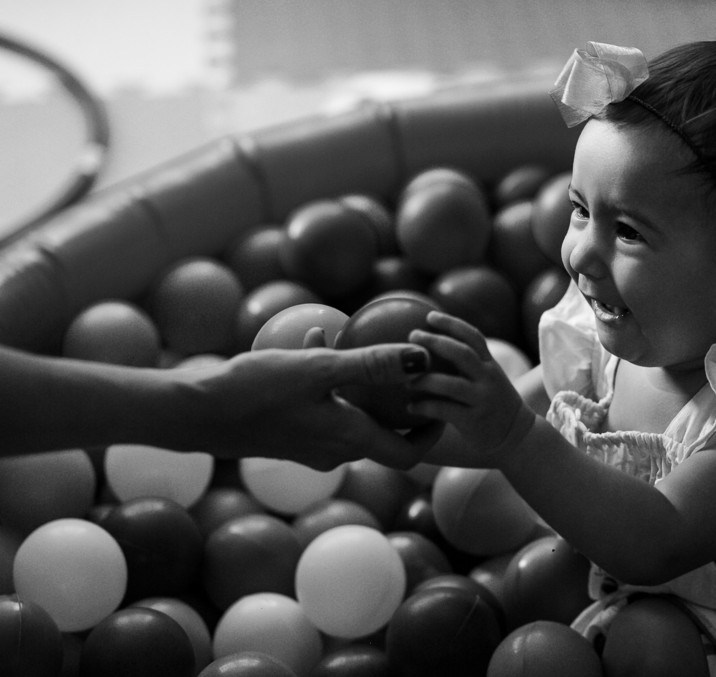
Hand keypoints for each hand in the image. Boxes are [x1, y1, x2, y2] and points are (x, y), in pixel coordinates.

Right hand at [178, 343, 443, 470]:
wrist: (193, 413)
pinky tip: (317, 340)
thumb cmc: (256, 391)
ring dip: (365, 388)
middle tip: (417, 372)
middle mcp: (333, 451)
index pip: (406, 454)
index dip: (431, 436)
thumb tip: (422, 360)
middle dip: (403, 407)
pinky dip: (332, 382)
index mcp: (348, 441)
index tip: (442, 405)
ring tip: (369, 347)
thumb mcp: (318, 370)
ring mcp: (308, 446)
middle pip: (383, 436)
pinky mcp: (287, 435)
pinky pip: (323, 408)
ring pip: (351, 417)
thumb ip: (372, 365)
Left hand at [407, 312, 535, 459]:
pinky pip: (446, 411)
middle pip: (462, 354)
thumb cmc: (491, 403)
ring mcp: (482, 399)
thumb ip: (466, 364)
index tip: (429, 316)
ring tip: (405, 380)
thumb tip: (427, 347)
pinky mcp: (474, 421)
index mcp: (490, 364)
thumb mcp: (486, 378)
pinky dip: (425, 407)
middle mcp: (488, 378)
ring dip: (426, 380)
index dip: (452, 324)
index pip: (473, 337)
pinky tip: (410, 407)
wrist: (516, 435)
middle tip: (412, 336)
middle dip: (436, 342)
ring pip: (452, 385)